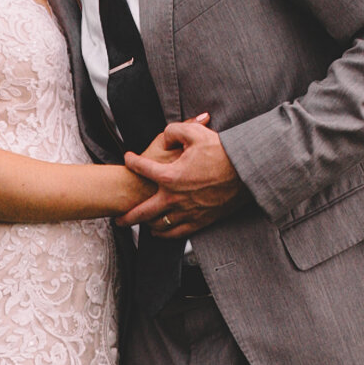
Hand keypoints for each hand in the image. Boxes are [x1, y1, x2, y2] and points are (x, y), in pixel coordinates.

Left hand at [118, 114, 245, 237]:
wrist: (246, 172)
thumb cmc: (221, 152)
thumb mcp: (195, 133)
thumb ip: (175, 130)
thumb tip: (166, 134)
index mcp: (169, 175)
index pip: (141, 169)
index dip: (132, 162)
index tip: (128, 159)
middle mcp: (174, 198)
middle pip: (142, 212)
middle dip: (127, 216)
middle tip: (117, 219)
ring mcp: (187, 212)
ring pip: (158, 225)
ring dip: (145, 226)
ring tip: (138, 225)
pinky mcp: (200, 221)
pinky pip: (177, 233)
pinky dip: (165, 234)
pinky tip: (159, 233)